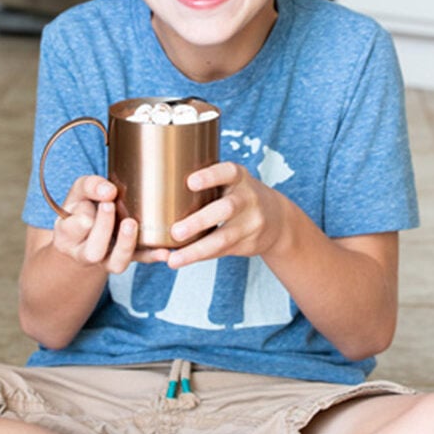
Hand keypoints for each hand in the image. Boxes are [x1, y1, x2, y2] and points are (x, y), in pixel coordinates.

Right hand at [51, 176, 167, 272]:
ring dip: (125, 244)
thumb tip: (109, 190)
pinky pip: (140, 261)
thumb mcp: (79, 192)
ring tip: (131, 223)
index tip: (92, 203)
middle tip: (109, 205)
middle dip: (102, 229)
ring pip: (116, 263)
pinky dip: (152, 256)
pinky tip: (165, 251)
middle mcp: (85, 253)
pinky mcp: (128, 258)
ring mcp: (107, 260)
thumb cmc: (84, 207)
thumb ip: (89, 186)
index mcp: (67, 236)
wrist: (91, 230)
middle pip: (93, 251)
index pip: (70, 231)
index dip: (81, 220)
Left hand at [166, 162, 287, 268]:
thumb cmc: (239, 196)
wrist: (278, 220)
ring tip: (174, 259)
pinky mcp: (249, 243)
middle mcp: (248, 198)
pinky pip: (222, 251)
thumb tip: (155, 184)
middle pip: (226, 209)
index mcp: (239, 178)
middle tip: (175, 232)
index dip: (210, 176)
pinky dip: (201, 256)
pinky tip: (182, 261)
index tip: (190, 182)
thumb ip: (207, 182)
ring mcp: (252, 223)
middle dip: (200, 221)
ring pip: (224, 238)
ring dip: (197, 249)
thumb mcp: (232, 181)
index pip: (227, 172)